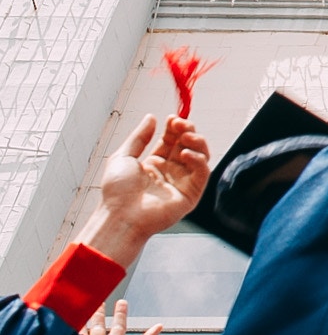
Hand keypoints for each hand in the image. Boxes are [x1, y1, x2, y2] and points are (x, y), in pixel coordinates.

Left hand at [81, 114, 210, 267]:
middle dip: (187, 130)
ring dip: (197, 142)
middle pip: (188, 145)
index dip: (174, 128)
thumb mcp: (123, 157)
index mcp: (154, 164)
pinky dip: (198, 159)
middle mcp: (170, 171)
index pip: (172, 140)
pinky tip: (185, 154)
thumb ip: (139, 136)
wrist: (121, 216)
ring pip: (200, 156)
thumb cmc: (117, 192)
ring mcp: (182, 182)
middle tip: (181, 124)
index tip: (172, 118)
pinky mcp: (191, 193)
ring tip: (186, 136)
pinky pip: (203, 172)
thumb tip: (151, 117)